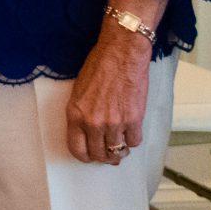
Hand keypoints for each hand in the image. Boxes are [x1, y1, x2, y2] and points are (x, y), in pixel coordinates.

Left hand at [65, 26, 151, 164]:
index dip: (85, 156)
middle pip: (98, 154)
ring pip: (117, 151)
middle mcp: (93, 123)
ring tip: (122, 144)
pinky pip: (134, 141)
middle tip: (109, 152)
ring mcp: (114, 122)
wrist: (122, 53)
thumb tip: (90, 132)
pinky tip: (132, 131)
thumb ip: (82, 113)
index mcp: (76, 114)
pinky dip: (133, 139)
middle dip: (104, 156)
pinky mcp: (133, 119)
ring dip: (120, 151)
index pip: (77, 149)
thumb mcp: (79, 91)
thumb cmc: (100, 66)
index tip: (91, 156)